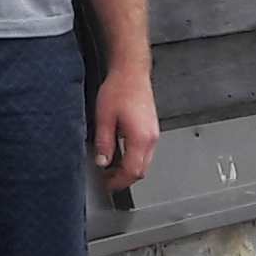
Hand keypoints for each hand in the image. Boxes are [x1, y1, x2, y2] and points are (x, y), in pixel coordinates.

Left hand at [93, 68, 158, 191]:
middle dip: (125, 178)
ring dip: (130, 168)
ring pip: (145, 161)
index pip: (132, 171)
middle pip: (141, 170)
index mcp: (140, 138)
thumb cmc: (119, 88)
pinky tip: (122, 153)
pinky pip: (146, 151)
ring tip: (112, 167)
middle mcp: (151, 138)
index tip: (108, 184)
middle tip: (108, 179)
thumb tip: (102, 161)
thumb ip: (104, 143)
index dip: (119, 182)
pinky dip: (134, 157)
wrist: (131, 71)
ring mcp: (154, 133)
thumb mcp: (104, 117)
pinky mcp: (152, 127)